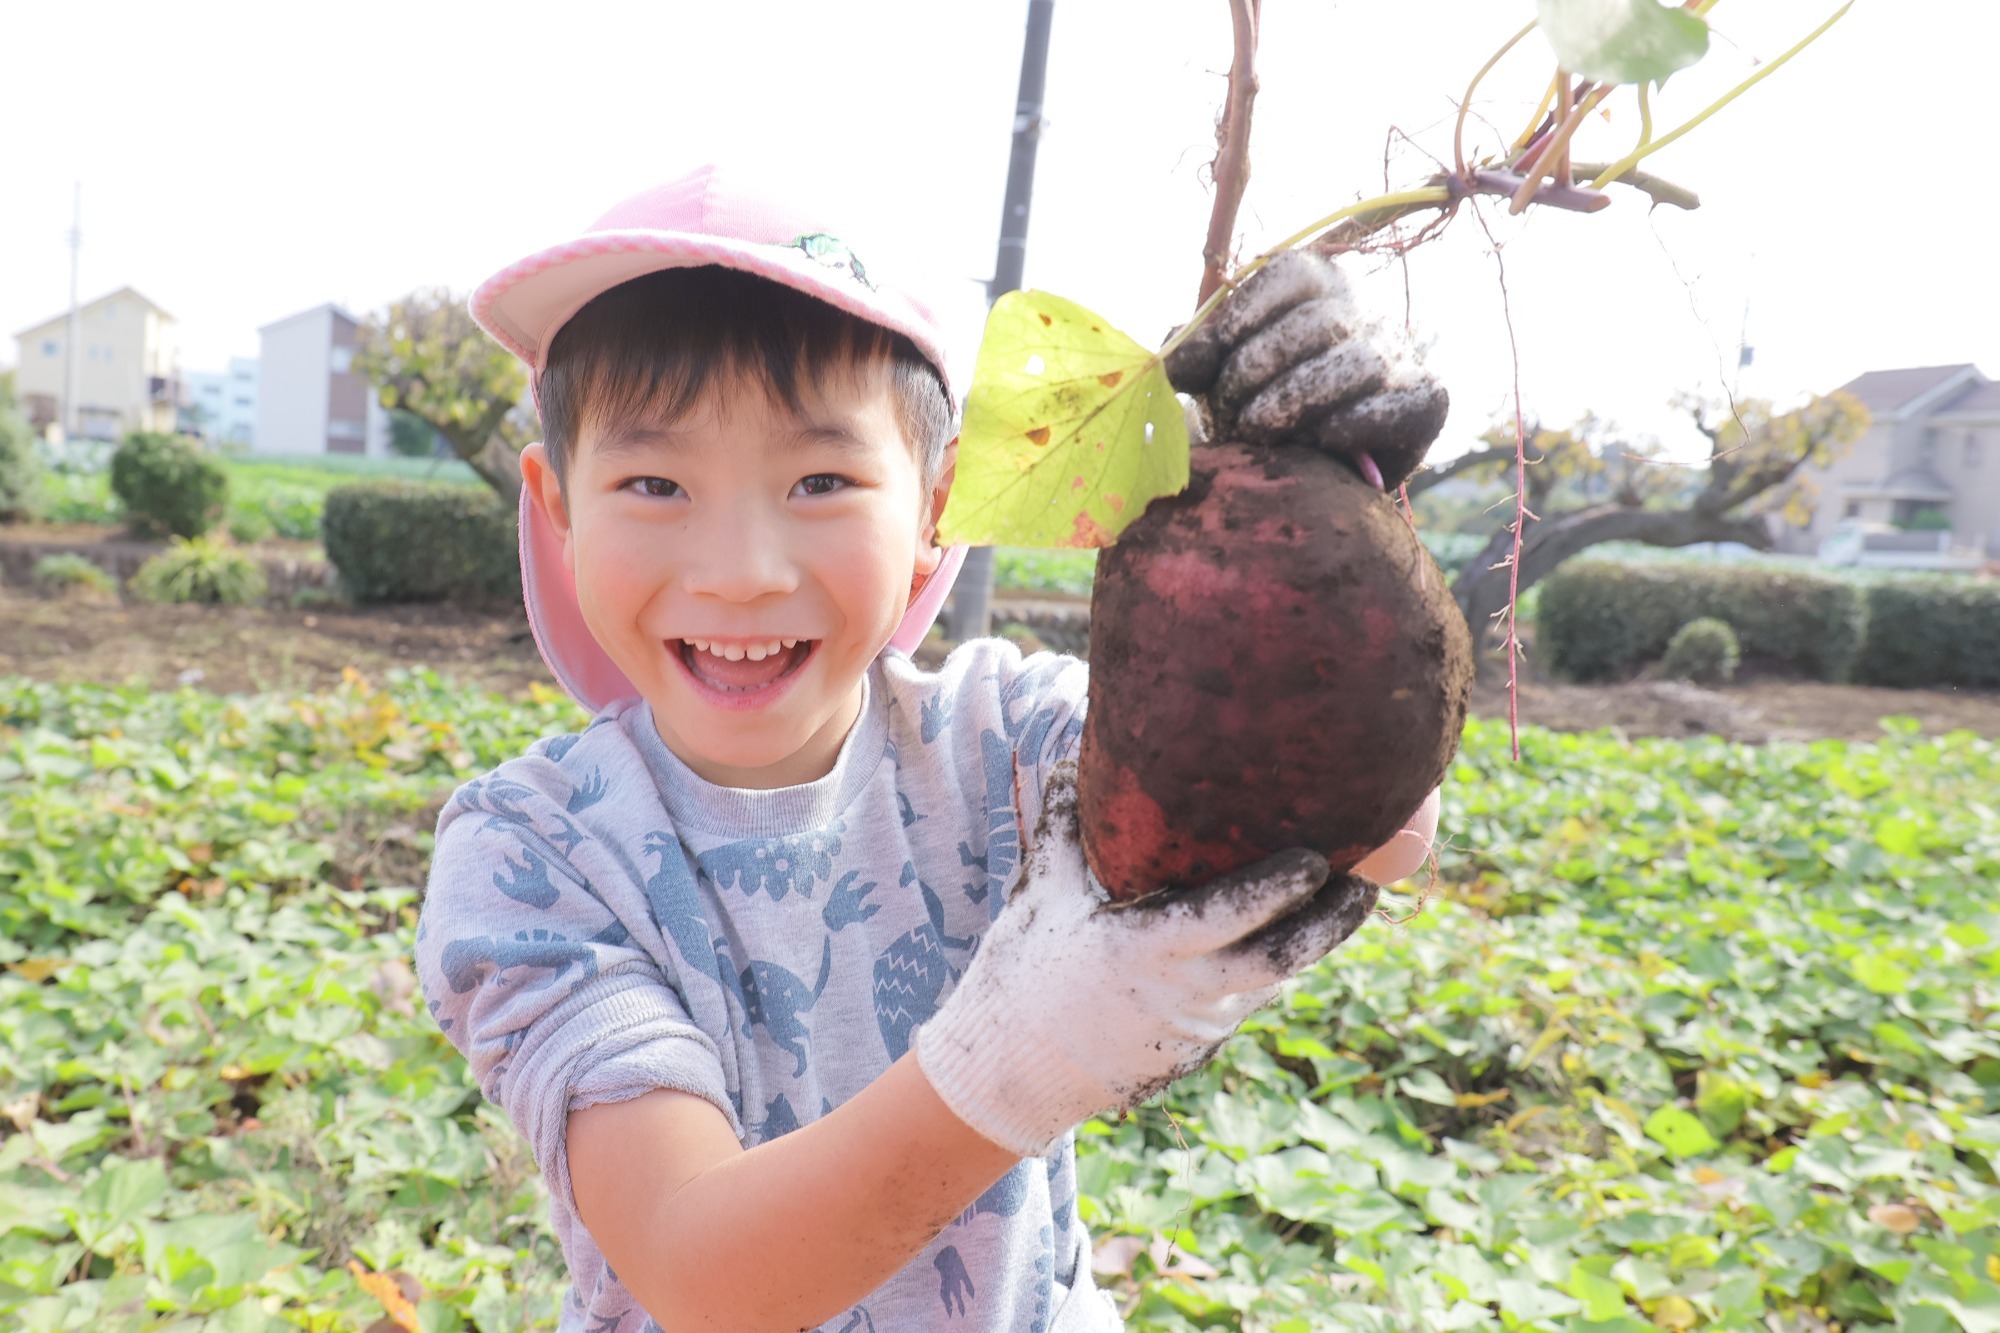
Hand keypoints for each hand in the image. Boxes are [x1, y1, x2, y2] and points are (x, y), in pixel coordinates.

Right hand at [914, 765, 1378, 1156]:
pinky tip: (1292, 934)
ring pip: (1272, 982)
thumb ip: (1066, 827)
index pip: (1229, 917)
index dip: (1279, 889)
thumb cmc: (1024, 972)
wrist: (1010, 1070)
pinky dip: (1274, 969)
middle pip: (1281, 960)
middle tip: (1367, 882)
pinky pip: (1248, 1002)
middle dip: (1332, 922)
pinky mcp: (1199, 1048)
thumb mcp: (1042, 894)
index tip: (1318, 857)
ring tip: (1350, 897)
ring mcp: (1198, 1027)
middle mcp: (1184, 993)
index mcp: (1145, 950)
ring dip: (1312, 943)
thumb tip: (1079, 759)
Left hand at [1163, 249, 1447, 490]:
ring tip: (1257, 432)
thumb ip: (1192, 357)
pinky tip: (1318, 442)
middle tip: (1231, 412)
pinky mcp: (1426, 401)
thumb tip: (1171, 364)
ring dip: (1297, 400)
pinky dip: (1351, 425)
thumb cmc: (1260, 411)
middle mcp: (1365, 311)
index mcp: (1318, 286)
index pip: (1289, 274)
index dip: (1245, 315)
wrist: (1313, 474)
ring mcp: (1401, 354)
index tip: (1213, 361)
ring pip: (1357, 362)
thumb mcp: (1217, 376)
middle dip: (1260, 369)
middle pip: (1318, 322)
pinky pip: (1396, 406)